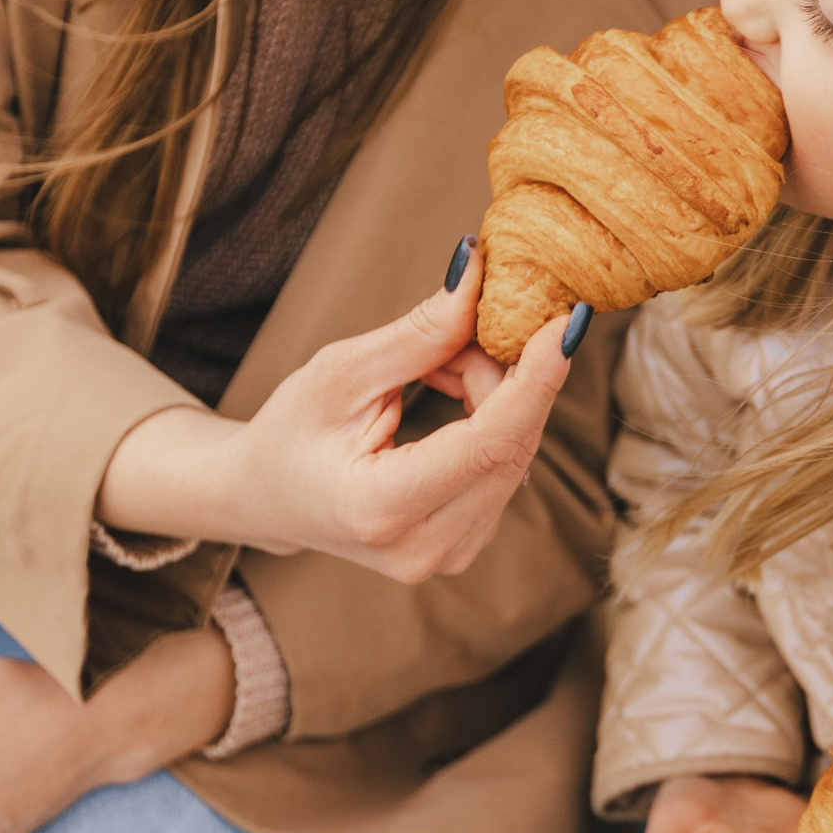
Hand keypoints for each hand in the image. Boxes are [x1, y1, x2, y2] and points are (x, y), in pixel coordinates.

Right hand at [98, 239, 585, 581]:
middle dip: (504, 374)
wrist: (267, 499)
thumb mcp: (342, 372)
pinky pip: (507, 468)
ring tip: (438, 368)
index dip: (536, 380)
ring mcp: (451, 556)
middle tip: (464, 328)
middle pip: (510, 444)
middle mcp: (426, 549)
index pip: (487, 443)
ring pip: (516, 454)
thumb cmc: (291, 431)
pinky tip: (451, 399)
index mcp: (382, 510)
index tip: (565, 325)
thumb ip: (420, 334)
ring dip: (495, 395)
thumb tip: (481, 277)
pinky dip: (493, 421)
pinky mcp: (467, 546)